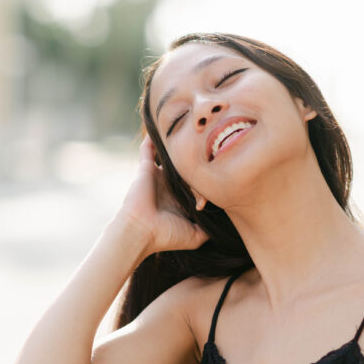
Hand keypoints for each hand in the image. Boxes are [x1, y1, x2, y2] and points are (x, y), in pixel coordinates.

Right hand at [118, 134, 209, 255]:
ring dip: (176, 146)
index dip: (207, 183)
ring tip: (189, 129)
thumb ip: (208, 230)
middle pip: (187, 167)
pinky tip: (161, 126)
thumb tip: (222, 229)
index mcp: (179, 199)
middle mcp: (168, 186)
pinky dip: (152, 139)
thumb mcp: (194, 237)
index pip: (198, 183)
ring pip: (170, 157)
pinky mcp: (145, 169)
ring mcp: (156, 176)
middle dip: (197, 162)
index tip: (216, 185)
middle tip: (211, 151)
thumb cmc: (166, 235)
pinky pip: (147, 150)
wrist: (141, 232)